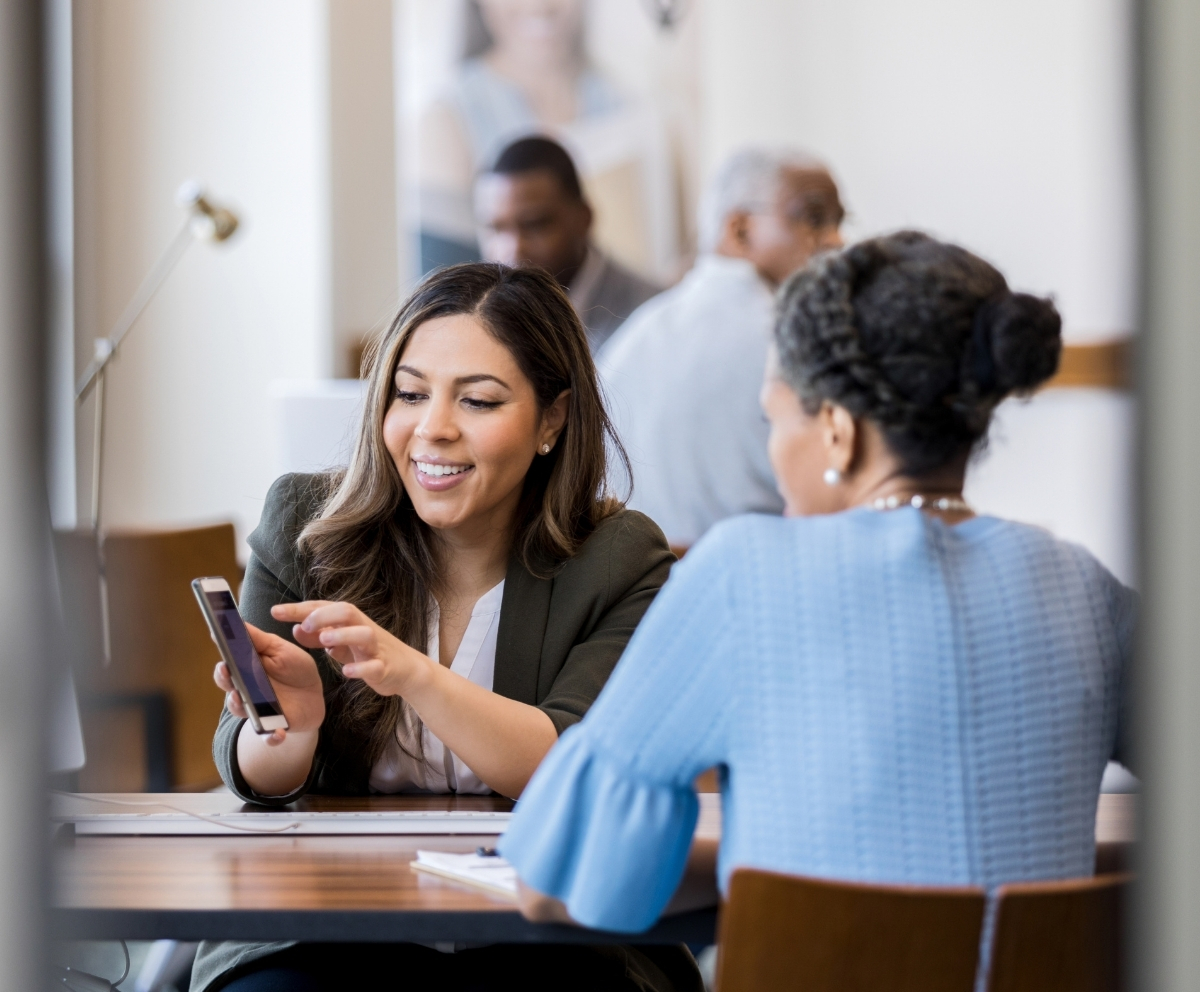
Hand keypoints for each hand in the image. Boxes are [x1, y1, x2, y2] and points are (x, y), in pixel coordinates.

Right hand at [212, 623, 324, 745]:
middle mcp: (245, 692)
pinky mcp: (273, 727)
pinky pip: (268, 736)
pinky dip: (271, 737)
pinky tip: (277, 734)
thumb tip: (235, 622)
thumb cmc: (293, 668)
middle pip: (229, 689)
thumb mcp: (279, 649)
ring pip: (242, 712)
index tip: (221, 655)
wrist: (313, 695)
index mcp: (245, 671)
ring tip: (242, 699)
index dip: (222, 662)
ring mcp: (258, 711)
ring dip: (241, 707)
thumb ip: (258, 640)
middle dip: (226, 682)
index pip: (227, 668)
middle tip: (228, 672)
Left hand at [271, 601, 430, 697]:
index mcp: (350, 621)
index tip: (275, 611)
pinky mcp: (385, 667)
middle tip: (304, 624)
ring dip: (344, 635)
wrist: (405, 669)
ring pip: (364, 634)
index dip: (299, 609)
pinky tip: (346, 672)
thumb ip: (319, 636)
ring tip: (325, 640)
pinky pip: (375, 666)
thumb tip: (295, 628)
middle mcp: (363, 629)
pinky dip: (361, 668)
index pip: (323, 608)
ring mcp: (376, 648)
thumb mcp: (341, 642)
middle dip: (324, 615)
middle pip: (347, 611)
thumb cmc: (369, 652)